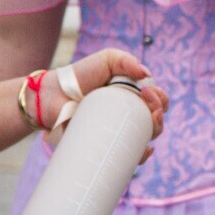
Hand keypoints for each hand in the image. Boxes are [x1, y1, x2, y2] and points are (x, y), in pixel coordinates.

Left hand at [37, 50, 168, 160]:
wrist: (53, 95)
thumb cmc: (80, 75)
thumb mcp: (106, 59)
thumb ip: (126, 60)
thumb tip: (147, 75)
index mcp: (134, 96)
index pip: (158, 100)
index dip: (160, 99)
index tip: (147, 92)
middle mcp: (130, 114)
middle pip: (156, 120)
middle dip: (159, 115)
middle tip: (150, 109)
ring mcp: (118, 130)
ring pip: (147, 137)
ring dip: (155, 132)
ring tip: (149, 125)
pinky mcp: (106, 143)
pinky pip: (128, 154)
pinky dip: (141, 155)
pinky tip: (146, 150)